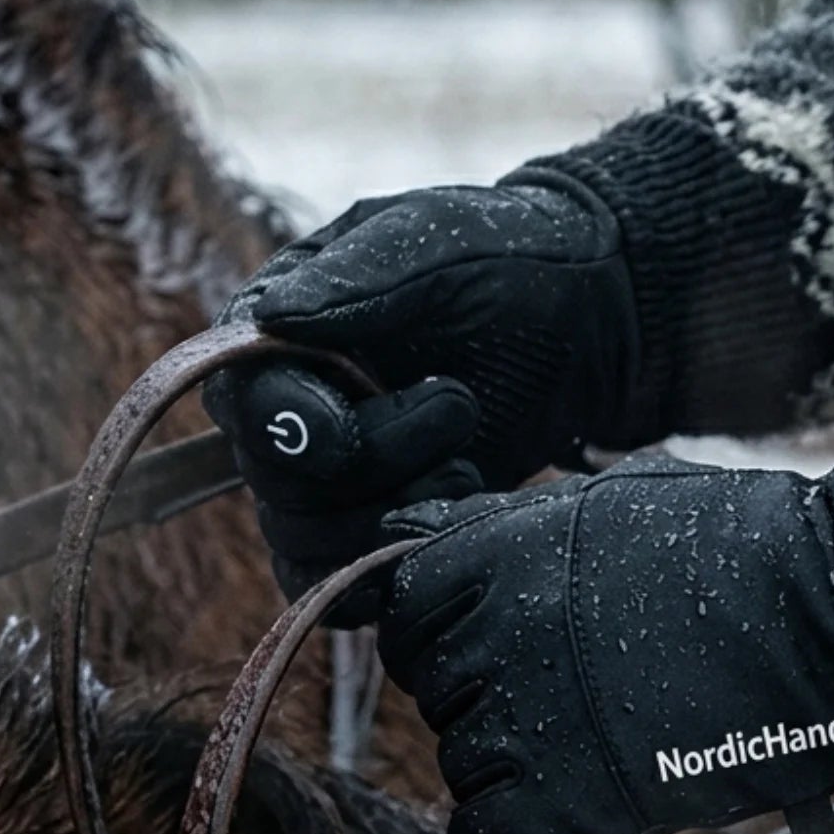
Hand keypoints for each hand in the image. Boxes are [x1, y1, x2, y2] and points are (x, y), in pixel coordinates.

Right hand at [205, 172, 645, 616]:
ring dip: (392, 515)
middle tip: (456, 403)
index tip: (343, 426)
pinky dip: (396, 567)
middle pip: (275, 486)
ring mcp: (328, 481)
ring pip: (307, 549)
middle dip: (370, 460)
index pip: (240, 402)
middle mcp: (286, 413)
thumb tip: (270, 316)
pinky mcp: (375, 532)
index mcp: (278, 332)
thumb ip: (357, 278)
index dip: (284, 426)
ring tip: (467, 461)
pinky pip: (343, 591)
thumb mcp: (437, 243)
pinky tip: (460, 516)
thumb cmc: (509, 258)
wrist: (593, 317)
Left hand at [376, 457, 833, 833]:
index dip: (443, 629)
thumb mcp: (613, 501)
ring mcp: (532, 720)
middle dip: (484, 692)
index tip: (491, 643)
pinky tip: (570, 806)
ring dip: (511, 762)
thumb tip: (419, 530)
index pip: (408, 606)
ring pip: (459, 762)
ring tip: (592, 740)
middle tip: (563, 692)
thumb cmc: (742, 546)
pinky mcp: (571, 805)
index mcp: (502, 553)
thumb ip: (507, 524)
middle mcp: (498, 632)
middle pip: (432, 688)